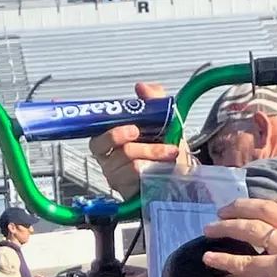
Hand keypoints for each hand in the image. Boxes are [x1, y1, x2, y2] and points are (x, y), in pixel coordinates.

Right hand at [89, 82, 193, 197]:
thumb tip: (141, 86)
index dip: (106, 129)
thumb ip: (153, 101)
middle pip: (103, 145)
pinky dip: (153, 166)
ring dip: (151, 152)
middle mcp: (108, 159)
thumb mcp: (164, 121)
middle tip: (139, 133)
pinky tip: (165, 166)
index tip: (133, 127)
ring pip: (125, 158)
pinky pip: (134, 174)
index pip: (95, 133)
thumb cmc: (166, 149)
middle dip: (122, 136)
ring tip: (170, 152)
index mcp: (111, 140)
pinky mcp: (125, 190)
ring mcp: (115, 176)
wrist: (182, 175)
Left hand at [203, 195, 276, 276]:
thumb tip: (276, 252)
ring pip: (254, 230)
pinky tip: (211, 259)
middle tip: (222, 212)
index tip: (252, 206)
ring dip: (227, 227)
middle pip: (268, 209)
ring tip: (208, 230)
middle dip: (241, 207)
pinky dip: (225, 259)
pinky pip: (247, 262)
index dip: (269, 200)